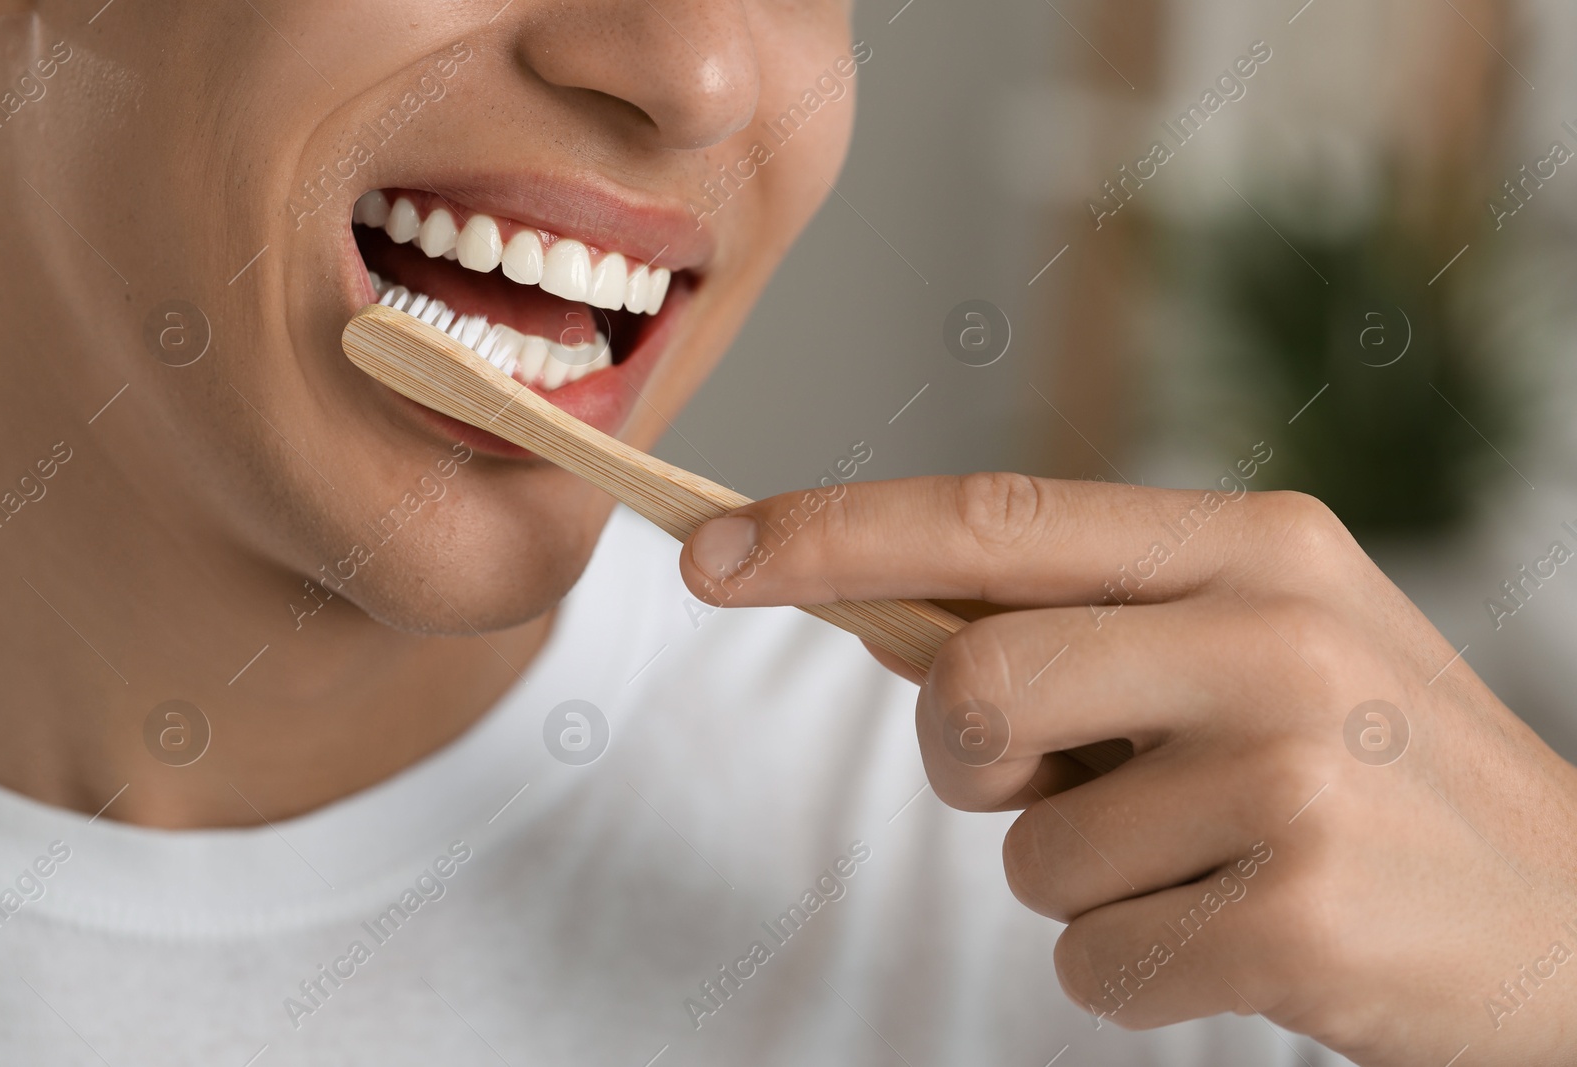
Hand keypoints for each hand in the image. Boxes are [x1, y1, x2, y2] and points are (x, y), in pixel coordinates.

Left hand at [680, 472, 1576, 1064]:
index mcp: (1249, 546)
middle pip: (973, 689)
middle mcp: (1271, 634)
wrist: (1576, 922)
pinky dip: (1132, 971)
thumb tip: (890, 619)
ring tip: (1211, 866)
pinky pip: (1092, 960)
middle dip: (967, 764)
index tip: (710, 551)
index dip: (832, 533)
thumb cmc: (1374, 771)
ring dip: (1083, 881)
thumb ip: (1092, 624)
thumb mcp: (1260, 645)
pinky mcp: (1298, 913)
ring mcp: (1291, 773)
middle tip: (1050, 785)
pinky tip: (1246, 940)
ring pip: (1026, 851)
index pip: (992, 520)